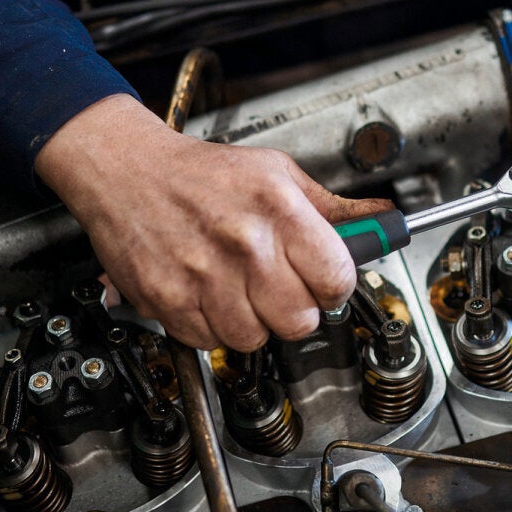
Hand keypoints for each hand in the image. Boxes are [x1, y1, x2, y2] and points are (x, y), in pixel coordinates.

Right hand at [35, 94, 389, 351]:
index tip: (324, 281)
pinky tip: (207, 295)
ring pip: (253, 340)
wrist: (126, 170)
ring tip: (239, 290)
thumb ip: (333, 207)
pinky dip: (211, 327)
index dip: (334, 285)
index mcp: (278, 209)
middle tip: (281, 290)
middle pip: (299, 321)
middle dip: (296, 311)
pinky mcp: (168, 300)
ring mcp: (202, 275)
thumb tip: (385, 219)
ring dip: (252, 323)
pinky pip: (208, 341)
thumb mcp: (277, 173)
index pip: (336, 278)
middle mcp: (243, 244)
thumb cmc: (201, 173)